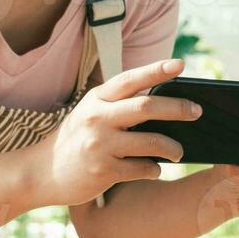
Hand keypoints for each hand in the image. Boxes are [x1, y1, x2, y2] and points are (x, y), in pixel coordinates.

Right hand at [33, 57, 200, 206]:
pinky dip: (154, 169)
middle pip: (147, 107)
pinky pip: (142, 168)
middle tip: (198, 111)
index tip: (180, 64)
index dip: (156, 70)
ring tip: (180, 151)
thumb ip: (119, 105)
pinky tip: (155, 169)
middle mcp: (97, 118)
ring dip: (172, 147)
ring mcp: (100, 144)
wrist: (41, 173)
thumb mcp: (91, 113)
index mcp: (97, 99)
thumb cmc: (76, 139)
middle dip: (178, 108)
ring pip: (151, 142)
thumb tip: (164, 103)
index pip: (131, 79)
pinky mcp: (103, 170)